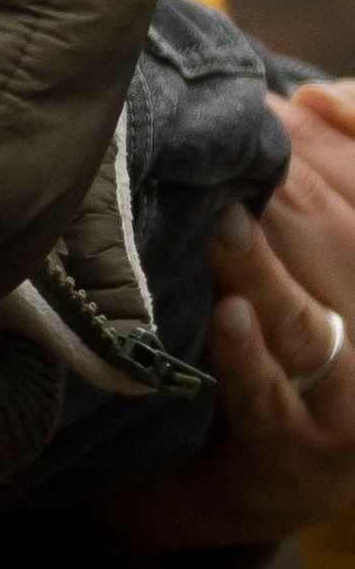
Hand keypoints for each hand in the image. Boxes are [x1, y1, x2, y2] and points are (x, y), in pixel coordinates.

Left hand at [107, 82, 354, 551]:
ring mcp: (344, 398)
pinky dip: (249, 362)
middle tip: (227, 153)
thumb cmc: (286, 337)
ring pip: (305, 322)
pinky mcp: (298, 452)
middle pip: (334, 248)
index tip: (253, 108)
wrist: (260, 471)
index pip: (352, 194)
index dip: (304, 149)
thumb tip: (317, 96)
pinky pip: (270, 401)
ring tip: (225, 224)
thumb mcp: (312, 253)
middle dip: (280, 198)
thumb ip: (333, 162)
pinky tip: (228, 319)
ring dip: (261, 272)